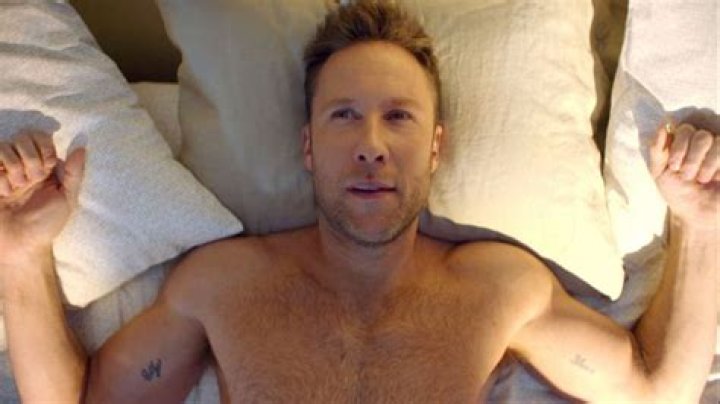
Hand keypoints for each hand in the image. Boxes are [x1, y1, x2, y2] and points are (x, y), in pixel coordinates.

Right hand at [0, 132, 85, 257]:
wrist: (20, 244)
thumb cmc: (46, 225)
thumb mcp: (67, 199)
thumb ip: (74, 173)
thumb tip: (81, 147)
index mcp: (43, 167)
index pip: (40, 136)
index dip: (44, 148)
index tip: (48, 168)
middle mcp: (22, 165)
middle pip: (23, 137)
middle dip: (30, 158)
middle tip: (32, 181)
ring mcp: (3, 172)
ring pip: (4, 146)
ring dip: (14, 167)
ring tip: (17, 188)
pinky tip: (4, 192)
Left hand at [649, 122, 718, 230]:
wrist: (696, 213)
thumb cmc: (676, 191)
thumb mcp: (659, 171)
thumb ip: (657, 149)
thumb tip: (663, 124)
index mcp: (685, 143)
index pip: (684, 129)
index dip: (679, 146)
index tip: (673, 166)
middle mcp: (703, 143)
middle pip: (701, 135)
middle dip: (692, 158)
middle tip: (687, 175)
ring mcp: (719, 151)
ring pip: (716, 141)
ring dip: (705, 164)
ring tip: (701, 179)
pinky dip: (718, 167)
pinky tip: (715, 179)